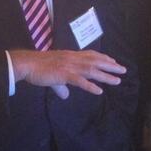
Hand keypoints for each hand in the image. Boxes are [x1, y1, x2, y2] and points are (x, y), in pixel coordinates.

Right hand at [10, 49, 125, 98]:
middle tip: (123, 70)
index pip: (90, 54)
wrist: (28, 64)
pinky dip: (90, 86)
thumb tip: (65, 95)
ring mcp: (69, 66)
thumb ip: (61, 86)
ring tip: (117, 81)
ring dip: (106, 75)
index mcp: (70, 56)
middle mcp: (73, 59)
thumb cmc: (38, 67)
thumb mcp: (53, 75)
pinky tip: (99, 91)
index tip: (113, 60)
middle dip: (110, 65)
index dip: (103, 57)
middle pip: (95, 61)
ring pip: (92, 70)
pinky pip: (80, 81)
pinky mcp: (64, 75)